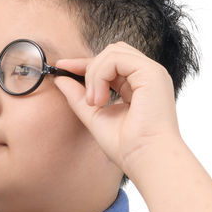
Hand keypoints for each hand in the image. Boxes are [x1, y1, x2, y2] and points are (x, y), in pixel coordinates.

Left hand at [53, 42, 184, 177]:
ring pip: (112, 52)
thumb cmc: (127, 147)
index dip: (84, 64)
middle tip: (87, 99)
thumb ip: (78, 97)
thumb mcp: (95, 116)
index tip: (61, 68)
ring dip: (95, 75)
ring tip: (95, 103)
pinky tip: (100, 100)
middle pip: (112, 51)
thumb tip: (60, 79)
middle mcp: (147, 76)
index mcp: (139, 85)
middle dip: (90, 68)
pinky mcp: (151, 73)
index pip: (110, 64)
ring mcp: (152, 72)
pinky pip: (116, 58)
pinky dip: (101, 75)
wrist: (145, 160)